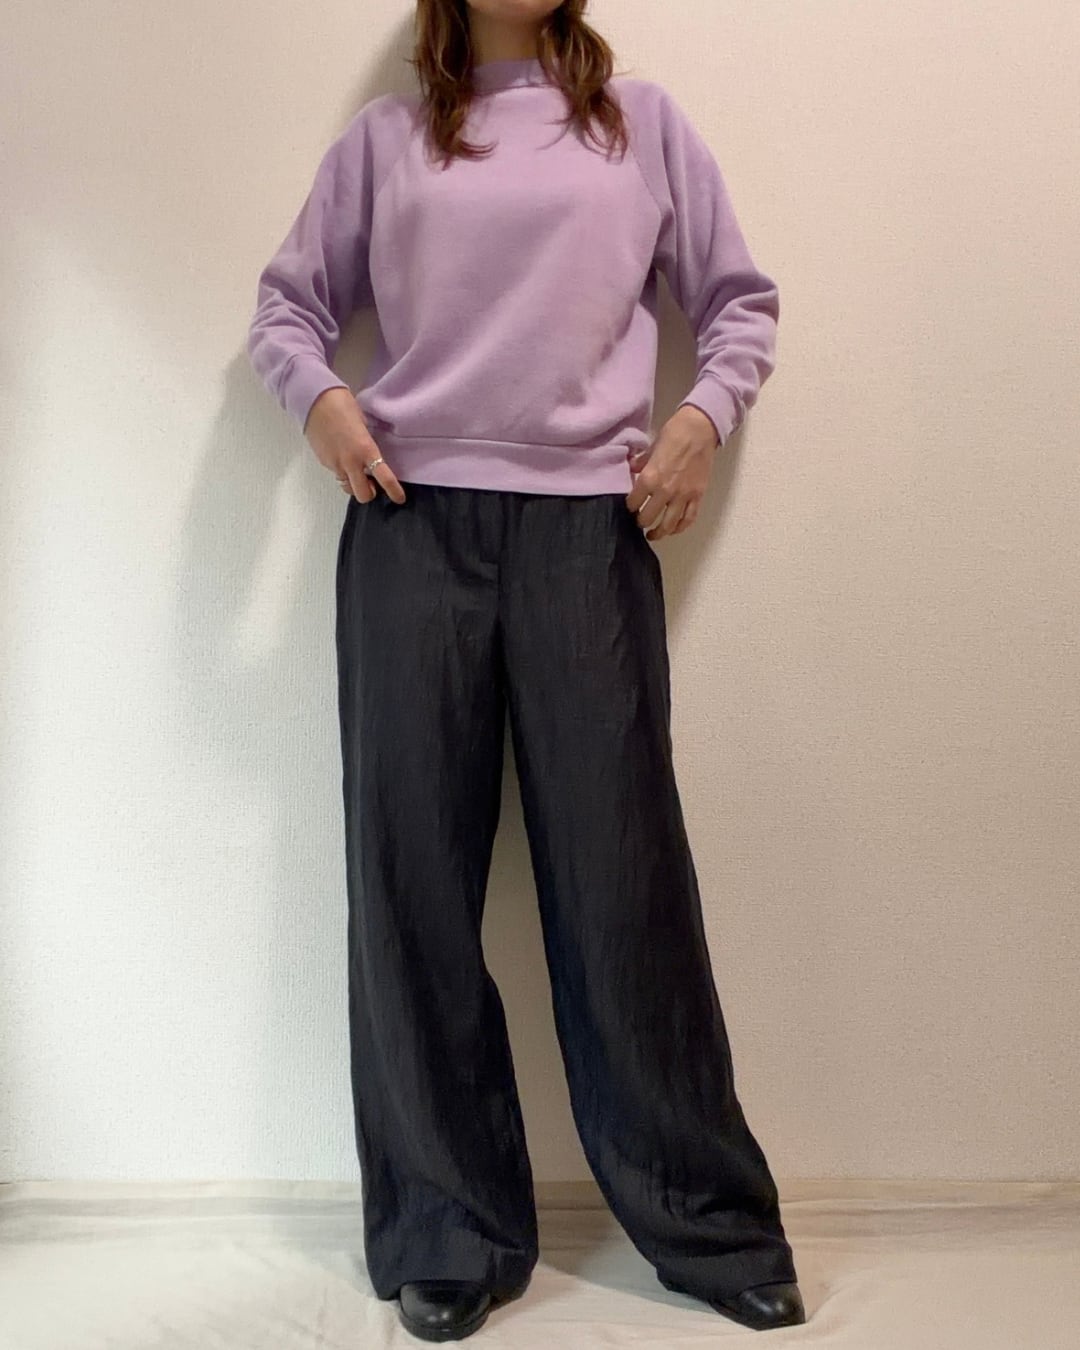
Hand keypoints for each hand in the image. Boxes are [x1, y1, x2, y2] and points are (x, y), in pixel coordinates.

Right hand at [304, 387, 405, 503]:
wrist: (313, 400)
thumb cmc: (343, 405)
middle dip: (369, 493)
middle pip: (362, 494)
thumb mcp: (363, 425)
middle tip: (372, 484)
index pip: (384, 478)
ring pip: (347, 486)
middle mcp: (350, 462)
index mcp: (365, 450)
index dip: (394, 491)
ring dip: (354, 483)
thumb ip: (367, 445)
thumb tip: (369, 456)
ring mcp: (335, 464)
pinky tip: (341, 455)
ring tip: (356, 470)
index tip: (399, 498)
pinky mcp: (323, 462)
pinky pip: (337, 474)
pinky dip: (343, 471)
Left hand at [625, 404, 718, 538]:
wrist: (700, 428)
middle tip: (639, 521)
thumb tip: (632, 468)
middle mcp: (665, 491)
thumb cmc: (674, 433)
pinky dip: (680, 527)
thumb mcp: (651, 447)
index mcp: (650, 478)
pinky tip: (674, 530)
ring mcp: (683, 496)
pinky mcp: (697, 496)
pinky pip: (688, 518)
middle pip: (648, 518)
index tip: (629, 507)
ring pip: (669, 524)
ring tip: (652, 535)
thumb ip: (641, 463)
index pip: (633, 502)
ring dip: (659, 533)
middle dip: (641, 521)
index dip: (629, 506)